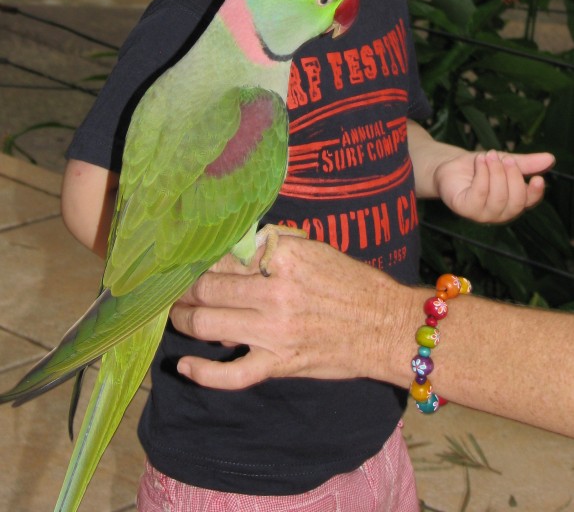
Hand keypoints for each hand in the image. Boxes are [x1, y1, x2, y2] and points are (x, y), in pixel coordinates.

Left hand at [170, 236, 408, 389]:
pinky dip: (204, 372)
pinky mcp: (280, 364)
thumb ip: (275, 244)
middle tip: (172, 290)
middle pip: (209, 289)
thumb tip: (240, 243)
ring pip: (210, 325)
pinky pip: (232, 374)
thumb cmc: (352, 283)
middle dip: (184, 290)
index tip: (186, 263)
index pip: (225, 257)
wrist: (386, 324)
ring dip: (185, 321)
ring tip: (177, 316)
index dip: (201, 261)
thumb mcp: (315, 248)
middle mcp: (274, 292)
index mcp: (283, 258)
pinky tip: (185, 366)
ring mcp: (275, 331)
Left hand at [434, 149, 552, 222]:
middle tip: (505, 158)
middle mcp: (499, 213)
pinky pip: (479, 194)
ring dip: (495, 172)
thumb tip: (550, 158)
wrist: (450, 166)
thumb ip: (526, 163)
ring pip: (498, 198)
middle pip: (515, 201)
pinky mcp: (465, 209)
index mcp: (512, 202)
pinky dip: (482, 174)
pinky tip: (480, 161)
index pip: (529, 202)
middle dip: (512, 176)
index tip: (537, 178)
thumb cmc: (479, 167)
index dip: (535, 193)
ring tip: (489, 155)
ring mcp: (482, 214)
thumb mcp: (504, 161)